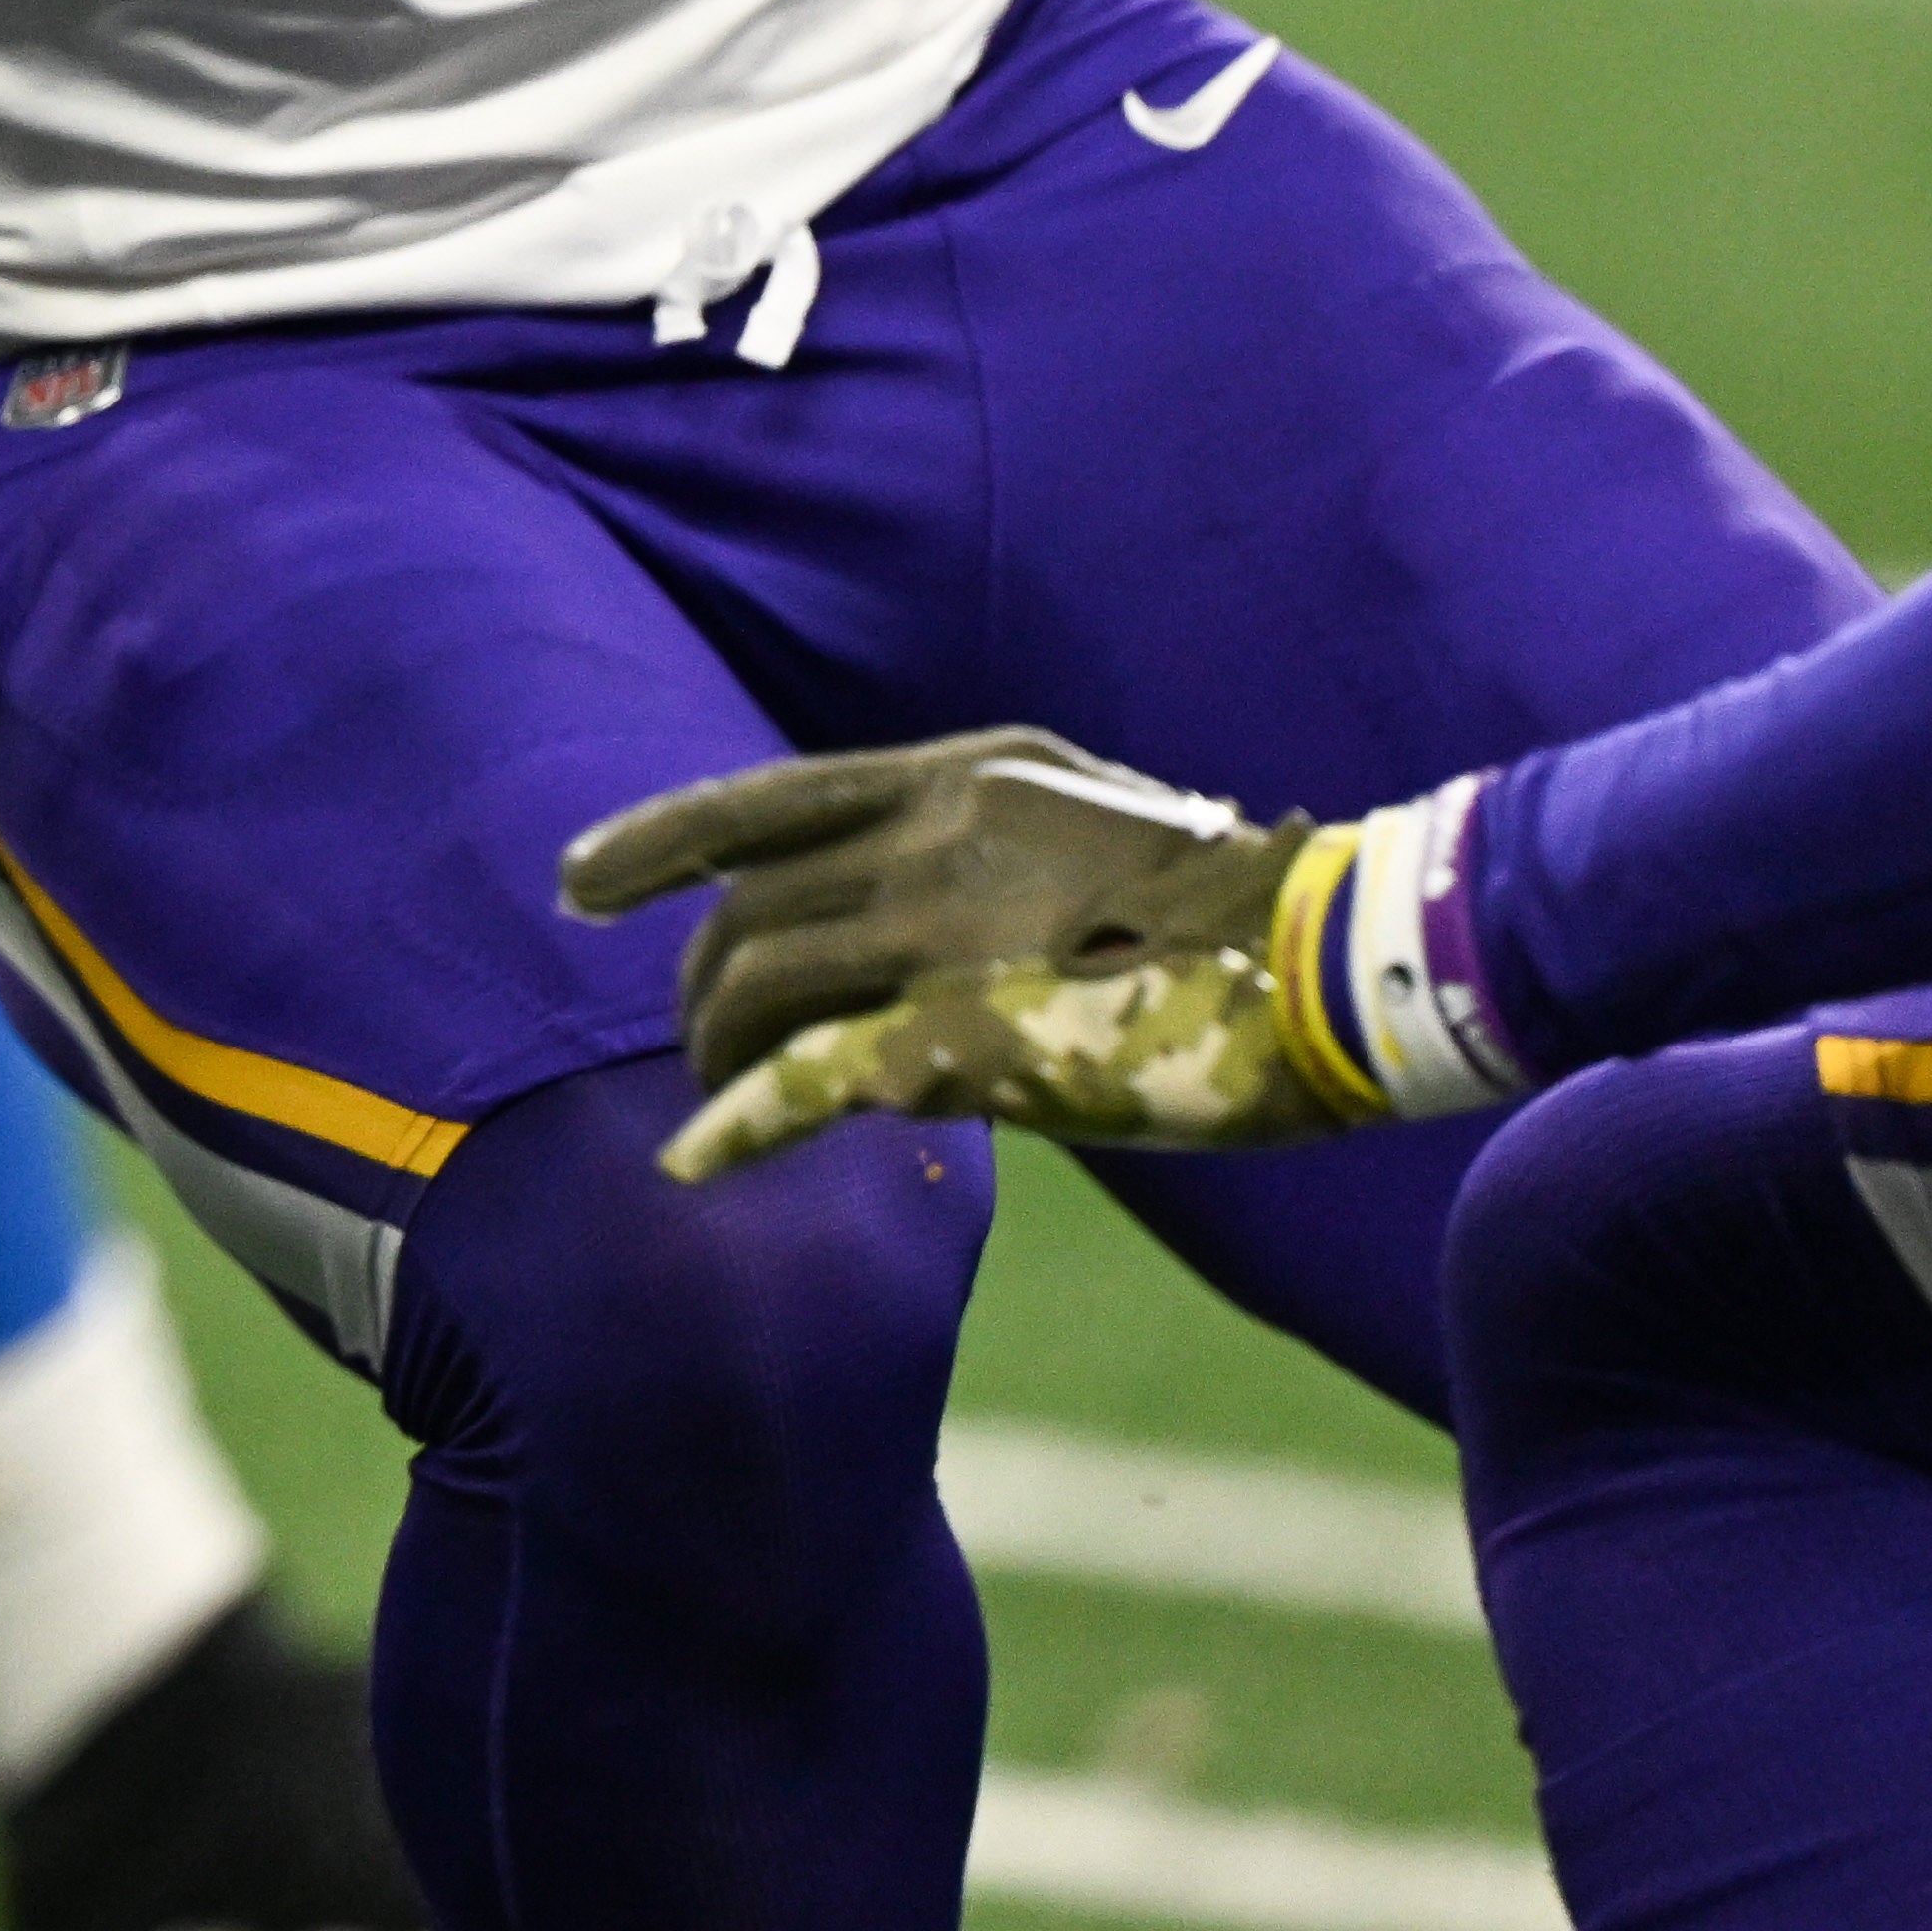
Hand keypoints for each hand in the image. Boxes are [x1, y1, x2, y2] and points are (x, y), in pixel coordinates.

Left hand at [558, 729, 1371, 1178]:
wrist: (1354, 955)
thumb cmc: (1249, 907)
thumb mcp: (1092, 825)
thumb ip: (985, 855)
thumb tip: (907, 910)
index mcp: (966, 775)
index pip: (762, 799)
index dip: (653, 843)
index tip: (577, 884)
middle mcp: (939, 834)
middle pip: (749, 908)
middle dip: (700, 980)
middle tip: (693, 1041)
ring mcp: (951, 931)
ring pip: (761, 985)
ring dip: (717, 1050)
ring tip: (715, 1097)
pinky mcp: (976, 1035)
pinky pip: (814, 1077)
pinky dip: (741, 1118)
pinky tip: (696, 1155)